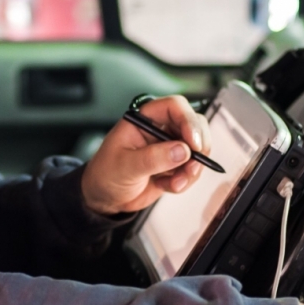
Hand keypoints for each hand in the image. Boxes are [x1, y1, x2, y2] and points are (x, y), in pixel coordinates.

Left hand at [81, 95, 211, 214]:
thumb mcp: (125, 166)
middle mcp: (159, 129)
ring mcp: (168, 147)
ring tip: (175, 183)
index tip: (193, 143)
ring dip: (192, 168)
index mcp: (143, 120)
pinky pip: (191, 168)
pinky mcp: (174, 165)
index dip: (188, 120)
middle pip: (194, 124)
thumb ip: (153, 158)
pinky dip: (185, 180)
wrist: (105, 198)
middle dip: (198, 146)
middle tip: (192, 166)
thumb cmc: (105, 175)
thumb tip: (182, 150)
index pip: (173, 107)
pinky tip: (168, 186)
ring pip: (197, 148)